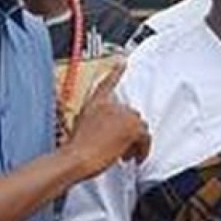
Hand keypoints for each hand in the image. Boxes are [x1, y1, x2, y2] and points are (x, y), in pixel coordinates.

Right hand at [64, 63, 149, 177]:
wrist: (76, 158)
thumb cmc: (75, 149)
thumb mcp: (79, 128)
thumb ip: (95, 123)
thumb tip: (106, 132)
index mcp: (94, 103)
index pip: (107, 83)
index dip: (116, 73)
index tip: (123, 62)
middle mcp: (109, 106)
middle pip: (131, 114)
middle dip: (129, 131)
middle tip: (123, 147)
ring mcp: (122, 115)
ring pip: (139, 127)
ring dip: (135, 142)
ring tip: (126, 155)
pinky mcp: (131, 128)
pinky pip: (145, 138)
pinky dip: (143, 149)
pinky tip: (137, 157)